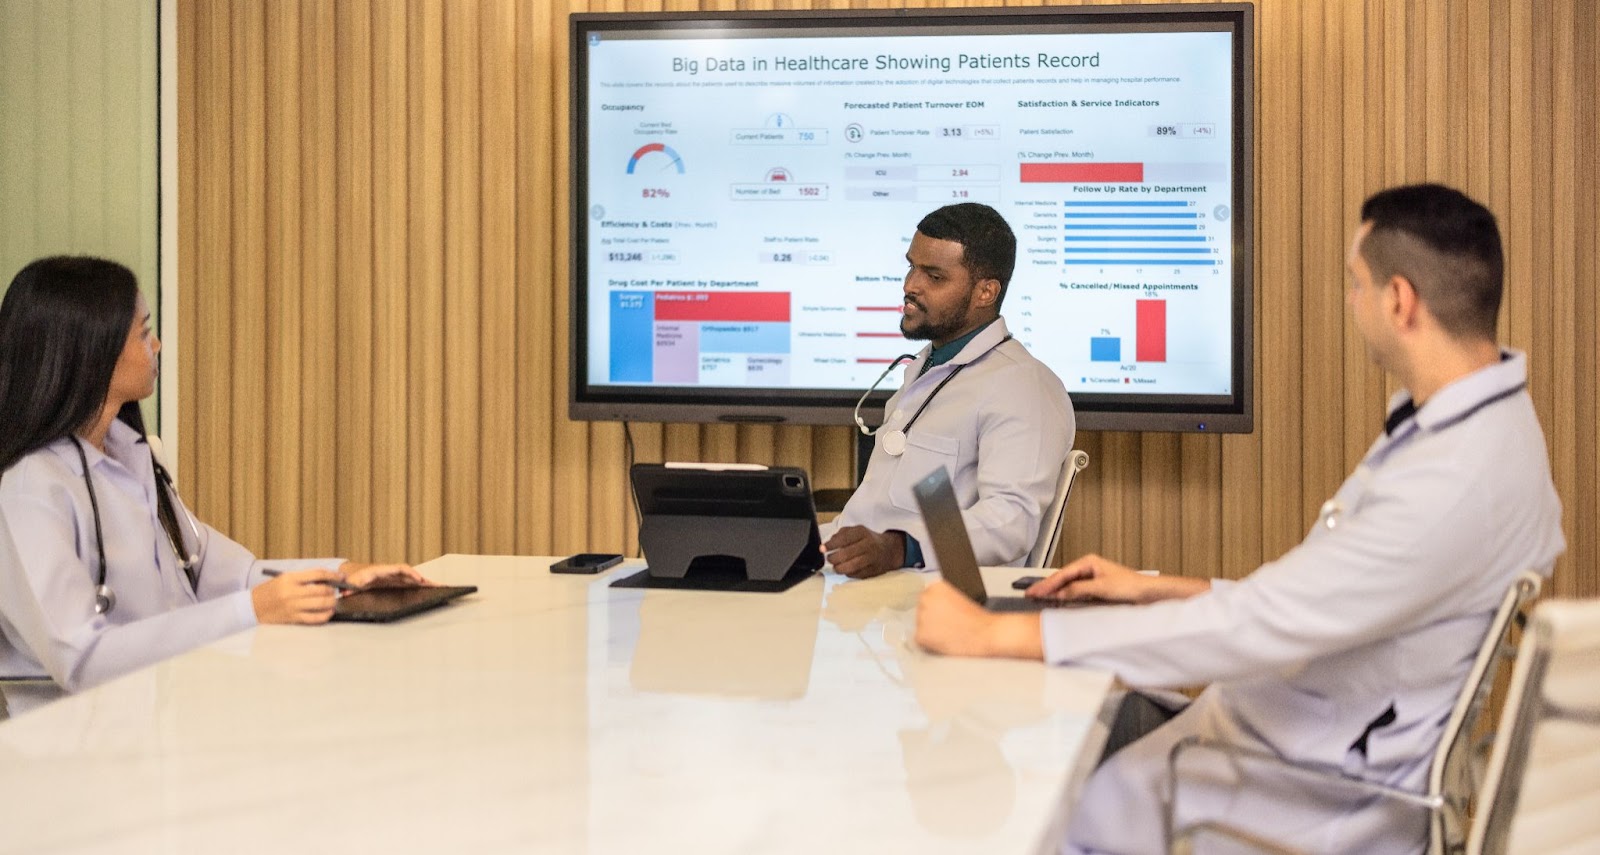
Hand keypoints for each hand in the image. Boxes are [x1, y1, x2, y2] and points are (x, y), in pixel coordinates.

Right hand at [251, 569, 341, 623]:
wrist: (252, 607)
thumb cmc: (270, 591)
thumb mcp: (284, 579)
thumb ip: (304, 579)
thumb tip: (326, 581)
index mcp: (290, 579)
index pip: (317, 574)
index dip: (332, 575)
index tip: (341, 576)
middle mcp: (292, 592)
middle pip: (322, 590)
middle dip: (333, 590)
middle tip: (335, 590)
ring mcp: (293, 606)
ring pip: (321, 604)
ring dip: (332, 602)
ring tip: (333, 601)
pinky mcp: (293, 618)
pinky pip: (315, 618)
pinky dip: (325, 615)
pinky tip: (329, 612)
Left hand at [338, 562, 431, 589]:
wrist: (351, 575)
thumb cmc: (352, 579)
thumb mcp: (350, 582)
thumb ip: (349, 587)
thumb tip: (344, 592)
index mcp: (381, 571)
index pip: (400, 569)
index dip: (411, 573)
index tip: (419, 579)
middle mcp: (390, 573)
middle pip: (410, 574)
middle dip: (424, 579)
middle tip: (436, 584)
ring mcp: (393, 578)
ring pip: (411, 579)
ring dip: (424, 583)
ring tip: (438, 587)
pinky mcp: (394, 583)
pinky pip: (408, 584)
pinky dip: (418, 586)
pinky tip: (426, 590)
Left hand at [823, 526, 904, 578]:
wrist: (889, 550)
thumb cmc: (867, 540)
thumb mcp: (856, 531)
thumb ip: (842, 534)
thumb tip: (829, 543)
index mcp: (862, 532)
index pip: (844, 538)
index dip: (831, 545)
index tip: (822, 549)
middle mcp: (868, 545)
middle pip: (846, 554)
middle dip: (833, 558)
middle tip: (829, 559)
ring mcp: (872, 559)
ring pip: (852, 566)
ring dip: (839, 568)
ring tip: (835, 567)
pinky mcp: (873, 571)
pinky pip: (857, 574)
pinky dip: (848, 573)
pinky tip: (846, 570)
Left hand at [915, 581, 1042, 659]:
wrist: (986, 633)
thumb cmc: (978, 619)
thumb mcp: (959, 596)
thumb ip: (942, 598)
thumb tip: (931, 607)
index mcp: (936, 586)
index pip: (927, 597)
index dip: (937, 608)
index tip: (946, 614)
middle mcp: (925, 598)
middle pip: (921, 610)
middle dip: (931, 618)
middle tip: (949, 625)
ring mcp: (921, 617)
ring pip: (920, 625)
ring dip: (931, 631)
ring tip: (950, 633)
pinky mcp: (921, 635)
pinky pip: (921, 640)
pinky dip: (930, 643)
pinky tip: (946, 641)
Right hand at [1026, 553, 1205, 603]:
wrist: (1148, 593)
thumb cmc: (1131, 586)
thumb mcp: (1101, 588)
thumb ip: (1078, 590)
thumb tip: (1060, 593)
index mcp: (1089, 561)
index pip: (1062, 574)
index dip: (1047, 584)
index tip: (1034, 591)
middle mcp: (1089, 567)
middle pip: (1062, 578)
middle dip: (1047, 586)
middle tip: (1030, 594)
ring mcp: (1092, 577)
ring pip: (1067, 585)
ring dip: (1055, 592)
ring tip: (1039, 598)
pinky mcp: (1096, 588)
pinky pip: (1075, 591)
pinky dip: (1065, 596)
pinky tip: (1058, 601)